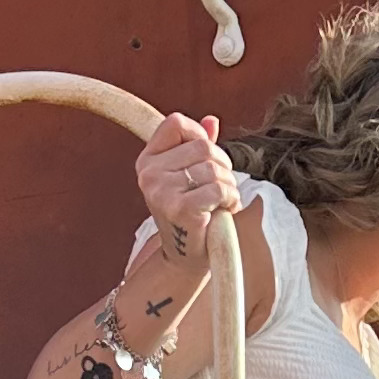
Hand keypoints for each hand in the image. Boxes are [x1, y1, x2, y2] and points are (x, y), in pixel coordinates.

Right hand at [136, 110, 232, 257]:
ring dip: (228, 185)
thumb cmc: (191, 214)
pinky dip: (230, 199)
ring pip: (213, 168)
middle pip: (202, 145)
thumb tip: (211, 121)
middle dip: (222, 165)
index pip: (176, 123)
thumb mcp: (191, 175)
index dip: (199, 134)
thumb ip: (197, 146)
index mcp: (147, 161)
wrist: (187, 257)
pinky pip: (218, 189)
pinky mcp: (179, 209)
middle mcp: (149, 174)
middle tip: (220, 187)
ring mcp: (161, 191)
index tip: (206, 158)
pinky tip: (226, 210)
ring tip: (222, 202)